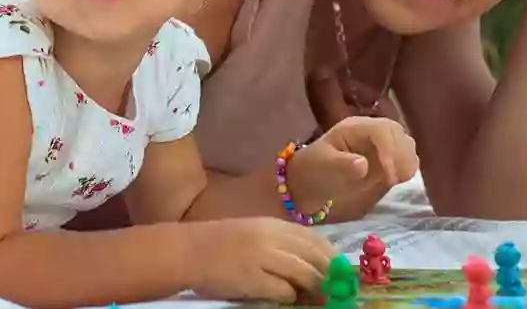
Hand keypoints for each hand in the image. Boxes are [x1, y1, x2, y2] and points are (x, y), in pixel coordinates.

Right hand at [182, 217, 336, 302]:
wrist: (185, 251)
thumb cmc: (218, 244)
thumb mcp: (253, 234)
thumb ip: (279, 244)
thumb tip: (310, 264)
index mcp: (273, 225)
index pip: (316, 240)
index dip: (333, 258)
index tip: (341, 273)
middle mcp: (272, 238)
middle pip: (316, 257)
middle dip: (330, 277)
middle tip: (336, 292)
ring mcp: (262, 257)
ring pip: (306, 274)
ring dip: (316, 290)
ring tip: (318, 301)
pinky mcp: (252, 278)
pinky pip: (284, 290)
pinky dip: (290, 296)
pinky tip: (287, 299)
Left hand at [288, 116, 418, 216]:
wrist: (309, 182)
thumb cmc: (313, 171)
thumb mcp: (322, 168)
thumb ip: (342, 165)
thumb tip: (363, 165)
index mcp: (354, 128)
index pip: (381, 130)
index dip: (390, 150)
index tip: (388, 177)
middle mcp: (370, 131)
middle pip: (397, 133)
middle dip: (401, 155)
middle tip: (392, 180)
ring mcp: (380, 143)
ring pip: (405, 143)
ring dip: (406, 161)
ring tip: (395, 180)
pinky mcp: (387, 156)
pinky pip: (405, 157)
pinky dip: (406, 167)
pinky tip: (397, 179)